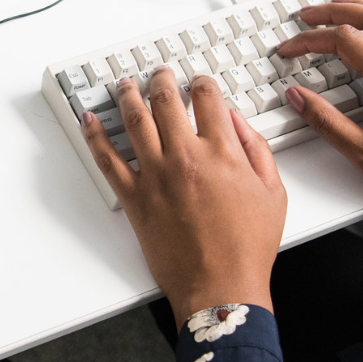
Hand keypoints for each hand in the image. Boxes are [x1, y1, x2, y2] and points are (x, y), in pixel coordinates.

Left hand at [82, 73, 287, 329]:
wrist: (221, 288)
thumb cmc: (247, 247)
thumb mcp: (273, 192)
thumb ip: (256, 149)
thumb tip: (237, 121)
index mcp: (222, 152)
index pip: (207, 98)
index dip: (201, 83)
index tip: (197, 81)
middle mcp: (186, 156)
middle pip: (166, 101)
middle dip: (162, 80)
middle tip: (159, 74)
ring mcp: (156, 175)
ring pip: (133, 121)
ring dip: (127, 95)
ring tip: (125, 84)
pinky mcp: (134, 198)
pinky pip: (107, 160)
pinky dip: (94, 136)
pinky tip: (89, 120)